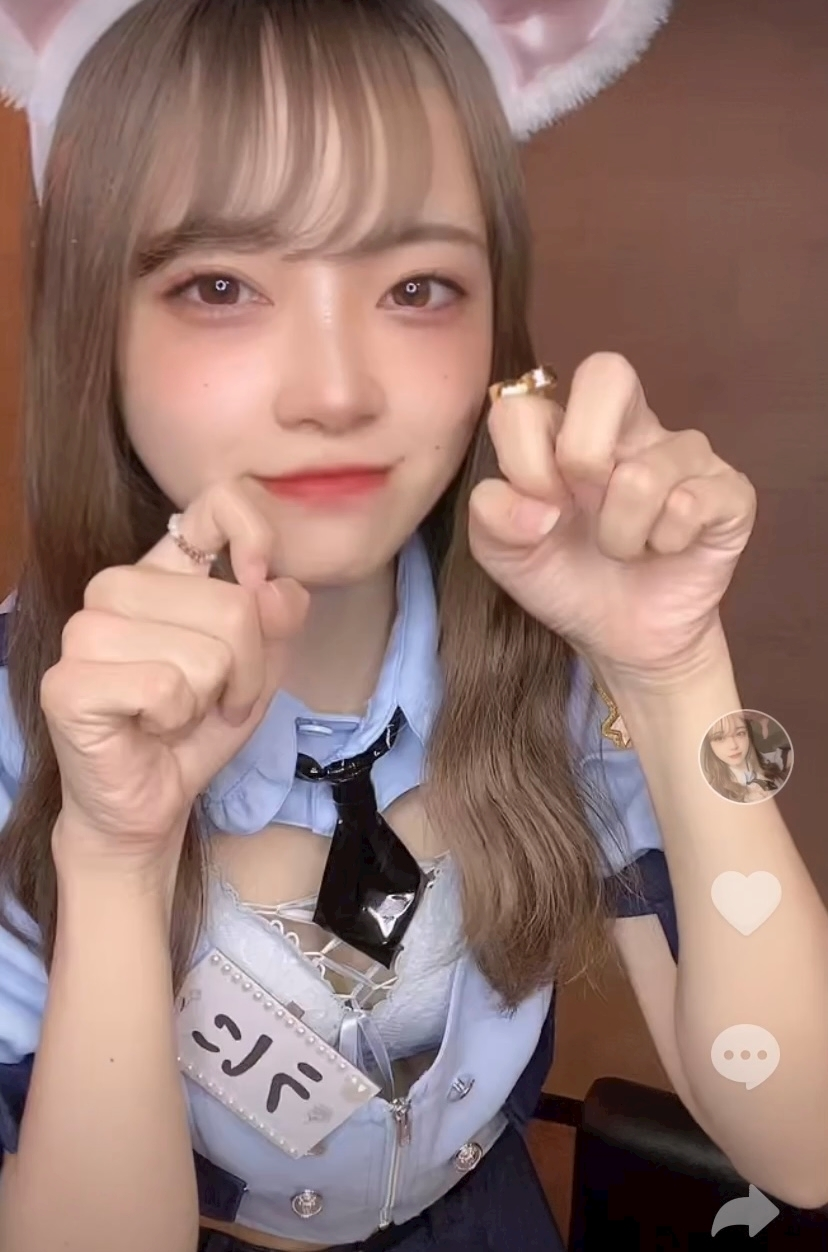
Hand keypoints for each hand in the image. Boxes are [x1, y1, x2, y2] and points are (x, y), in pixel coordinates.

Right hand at [41, 479, 308, 877]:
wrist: (151, 802)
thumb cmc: (199, 727)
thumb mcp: (260, 666)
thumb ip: (278, 617)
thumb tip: (277, 588)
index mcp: (162, 570)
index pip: (217, 505)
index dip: (256, 537)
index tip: (260, 583)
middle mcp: (116, 589)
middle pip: (232, 605)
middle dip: (247, 670)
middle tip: (218, 698)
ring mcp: (83, 633)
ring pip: (205, 652)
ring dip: (212, 699)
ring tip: (183, 714)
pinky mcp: (69, 684)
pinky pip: (166, 688)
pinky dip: (178, 720)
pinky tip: (152, 728)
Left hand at [468, 353, 755, 684]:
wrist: (623, 638)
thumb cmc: (565, 578)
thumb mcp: (503, 554)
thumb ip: (491, 514)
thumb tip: (538, 504)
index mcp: (565, 429)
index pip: (527, 401)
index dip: (522, 456)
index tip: (536, 506)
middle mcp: (627, 426)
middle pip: (607, 371)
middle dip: (581, 454)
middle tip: (578, 508)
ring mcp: (683, 454)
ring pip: (644, 471)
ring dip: (620, 535)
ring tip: (623, 549)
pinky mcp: (728, 491)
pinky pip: (691, 503)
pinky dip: (666, 544)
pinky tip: (665, 550)